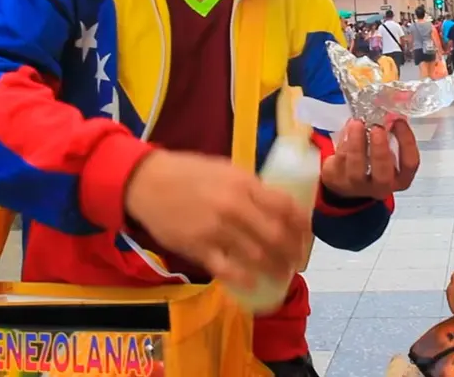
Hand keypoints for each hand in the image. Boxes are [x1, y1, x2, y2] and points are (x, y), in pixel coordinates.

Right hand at [124, 151, 310, 289]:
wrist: (146, 182)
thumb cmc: (188, 173)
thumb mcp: (226, 169)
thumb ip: (250, 187)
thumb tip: (274, 204)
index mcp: (245, 184)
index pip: (286, 207)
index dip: (302, 226)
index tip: (306, 237)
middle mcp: (236, 206)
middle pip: (277, 235)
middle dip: (292, 253)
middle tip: (297, 262)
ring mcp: (217, 229)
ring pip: (257, 255)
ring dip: (274, 269)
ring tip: (282, 276)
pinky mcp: (198, 247)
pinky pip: (228, 269)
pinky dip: (245, 279)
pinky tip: (255, 284)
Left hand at [320, 117, 418, 199]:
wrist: (346, 181)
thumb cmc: (371, 162)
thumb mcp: (386, 150)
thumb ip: (389, 134)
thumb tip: (390, 111)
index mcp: (399, 179)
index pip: (409, 163)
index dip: (407, 142)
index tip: (399, 122)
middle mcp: (380, 187)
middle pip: (382, 174)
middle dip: (380, 149)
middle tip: (378, 128)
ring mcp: (357, 186)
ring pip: (356, 168)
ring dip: (357, 142)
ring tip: (357, 123)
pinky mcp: (337, 179)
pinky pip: (341, 159)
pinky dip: (344, 141)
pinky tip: (348, 128)